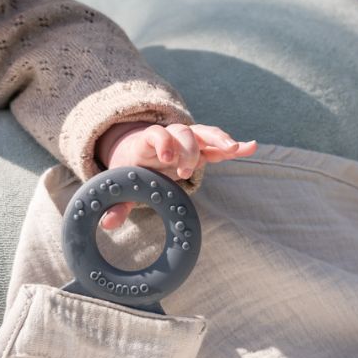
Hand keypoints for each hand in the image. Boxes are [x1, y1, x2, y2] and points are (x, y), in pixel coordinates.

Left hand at [95, 121, 256, 229]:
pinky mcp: (200, 149)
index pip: (156, 134)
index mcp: (146, 143)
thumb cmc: (131, 172)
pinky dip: (233, 146)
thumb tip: (106, 224)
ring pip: (203, 134)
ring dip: (217, 140)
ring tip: (231, 150)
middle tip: (185, 172)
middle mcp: (169, 138)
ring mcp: (186, 142)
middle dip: (187, 149)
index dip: (162, 143)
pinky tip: (251, 147)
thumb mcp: (123, 186)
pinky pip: (217, 146)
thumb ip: (117, 204)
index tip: (166, 158)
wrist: (136, 155)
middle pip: (182, 132)